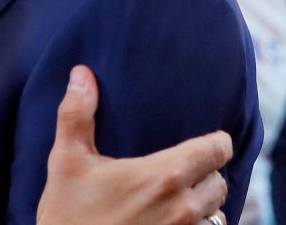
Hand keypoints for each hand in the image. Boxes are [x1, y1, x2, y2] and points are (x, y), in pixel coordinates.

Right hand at [37, 65, 230, 224]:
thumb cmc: (68, 215)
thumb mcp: (65, 161)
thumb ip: (77, 114)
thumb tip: (81, 74)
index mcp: (162, 176)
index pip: (217, 151)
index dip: (214, 142)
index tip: (204, 141)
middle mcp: (183, 207)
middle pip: (220, 182)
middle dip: (205, 174)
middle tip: (181, 169)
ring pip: (216, 212)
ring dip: (202, 203)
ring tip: (177, 196)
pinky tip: (171, 220)